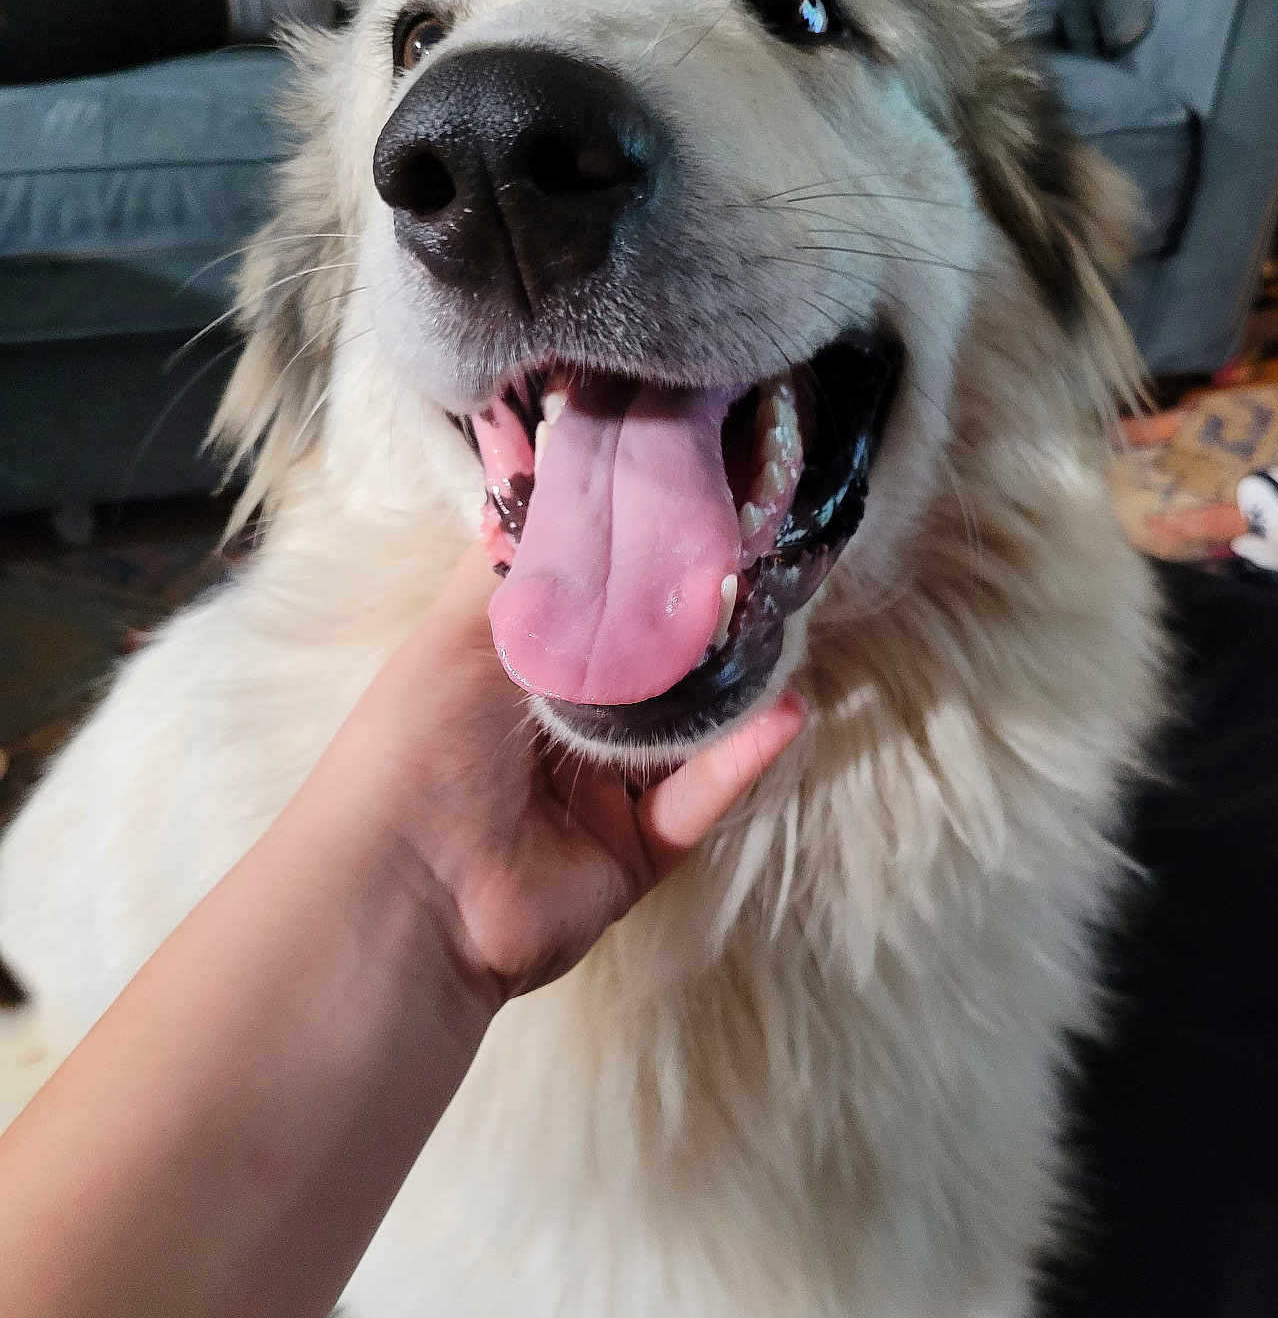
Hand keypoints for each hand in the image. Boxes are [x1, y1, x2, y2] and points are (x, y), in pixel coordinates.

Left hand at [298, 543, 805, 1001]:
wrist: (407, 889)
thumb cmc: (421, 739)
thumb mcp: (462, 628)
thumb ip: (521, 562)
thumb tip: (562, 475)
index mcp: (517, 673)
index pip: (594, 611)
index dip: (639, 568)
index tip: (696, 514)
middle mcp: (563, 728)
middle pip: (648, 669)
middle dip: (697, 626)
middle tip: (758, 568)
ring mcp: (605, 792)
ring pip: (686, 731)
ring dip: (733, 687)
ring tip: (783, 628)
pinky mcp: (640, 850)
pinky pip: (701, 800)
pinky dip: (743, 758)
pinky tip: (784, 712)